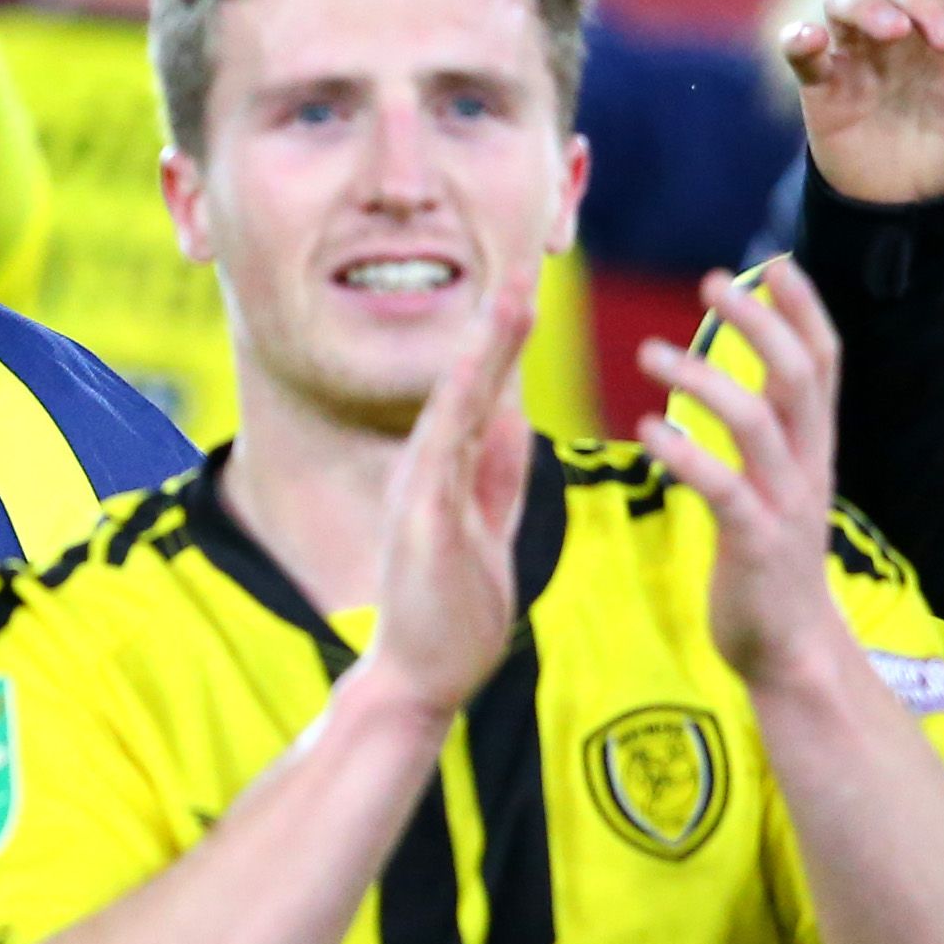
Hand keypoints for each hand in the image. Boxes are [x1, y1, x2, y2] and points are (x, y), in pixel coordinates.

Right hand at [358, 272, 538, 716]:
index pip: (485, 393)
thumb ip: (497, 477)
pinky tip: (474, 369)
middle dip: (497, 323)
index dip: (506, 340)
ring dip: (483, 349)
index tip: (527, 286)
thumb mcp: (486, 530)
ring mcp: (419, 493)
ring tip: (510, 296)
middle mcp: (430, 471)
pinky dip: (458, 408)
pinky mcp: (418, 522)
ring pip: (456, 404)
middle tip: (522, 262)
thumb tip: (515, 419)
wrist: (416, 681)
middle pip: (470, 384)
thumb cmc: (449, 615)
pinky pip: (441, 453)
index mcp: (450, 473)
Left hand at [637, 265, 851, 693]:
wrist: (790, 652)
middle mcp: (811, 466)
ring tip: (650, 352)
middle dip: (758, 322)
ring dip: (705, 378)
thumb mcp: (780, 486)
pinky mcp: (756, 544)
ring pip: (758, 422)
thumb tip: (742, 379)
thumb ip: (770, 436)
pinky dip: (685, 452)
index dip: (805, 310)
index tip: (774, 263)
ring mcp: (787, 505)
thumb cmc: (771, 562)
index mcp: (816, 448)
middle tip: (710, 282)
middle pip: (798, 376)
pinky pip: (723, 488)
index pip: (825, 362)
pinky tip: (648, 430)